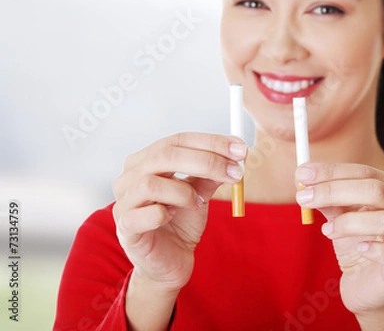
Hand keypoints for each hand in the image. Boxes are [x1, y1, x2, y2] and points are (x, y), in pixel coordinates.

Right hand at [112, 132, 246, 292]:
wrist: (170, 263)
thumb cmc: (181, 222)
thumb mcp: (201, 194)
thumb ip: (211, 175)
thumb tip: (235, 157)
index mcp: (147, 160)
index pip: (178, 140)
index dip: (211, 142)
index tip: (240, 149)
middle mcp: (130, 176)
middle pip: (166, 156)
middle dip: (206, 161)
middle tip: (235, 172)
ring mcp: (123, 201)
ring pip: (151, 183)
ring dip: (184, 191)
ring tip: (198, 203)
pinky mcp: (125, 227)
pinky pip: (145, 214)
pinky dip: (164, 213)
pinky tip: (173, 216)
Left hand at [295, 163, 383, 325]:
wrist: (367, 288)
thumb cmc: (357, 245)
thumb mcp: (340, 217)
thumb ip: (328, 199)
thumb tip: (304, 178)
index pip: (367, 172)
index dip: (334, 172)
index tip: (302, 174)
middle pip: (377, 191)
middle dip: (335, 191)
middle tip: (304, 197)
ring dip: (350, 222)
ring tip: (326, 230)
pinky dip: (376, 249)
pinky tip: (359, 248)